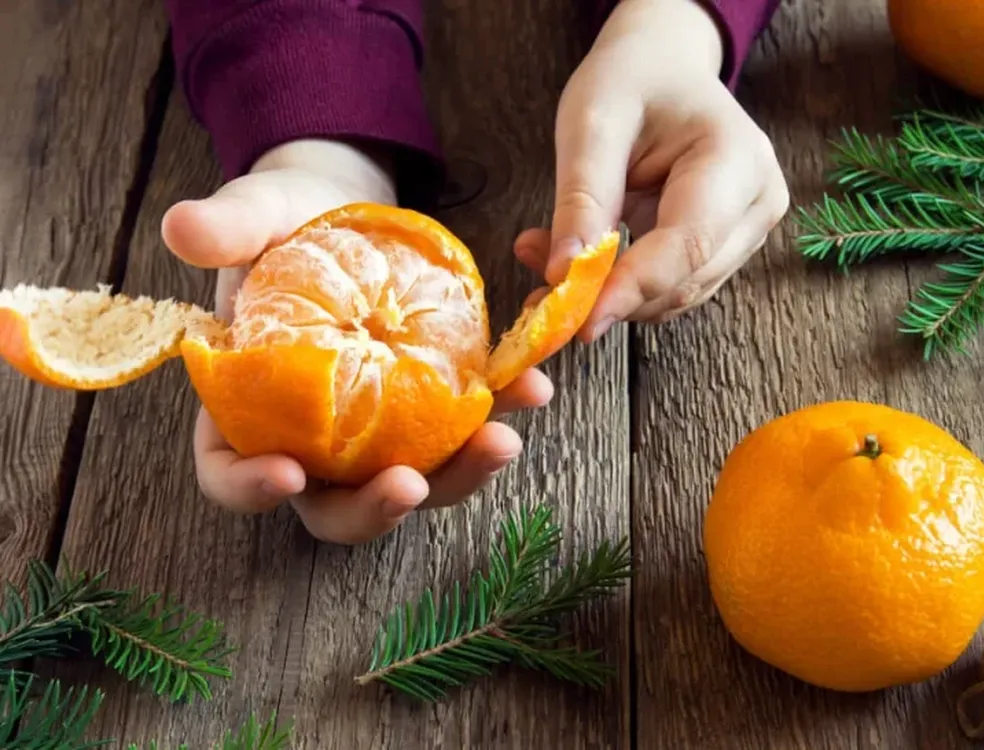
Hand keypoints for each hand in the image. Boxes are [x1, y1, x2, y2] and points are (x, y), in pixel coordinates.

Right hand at [161, 139, 551, 543]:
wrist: (349, 214)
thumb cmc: (288, 221)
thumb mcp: (257, 214)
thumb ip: (227, 227)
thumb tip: (180, 226)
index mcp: (246, 408)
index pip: (228, 471)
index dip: (249, 487)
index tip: (287, 474)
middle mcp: (310, 438)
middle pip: (332, 504)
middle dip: (373, 508)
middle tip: (411, 484)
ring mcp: (375, 433)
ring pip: (411, 482)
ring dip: (457, 475)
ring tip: (501, 439)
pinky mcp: (428, 410)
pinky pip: (461, 431)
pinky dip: (497, 417)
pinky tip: (532, 390)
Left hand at [515, 0, 788, 340]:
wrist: (662, 68)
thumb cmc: (631, 80)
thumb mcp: (592, 123)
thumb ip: (582, 199)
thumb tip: (563, 274)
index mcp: (736, 159)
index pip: (688, 244)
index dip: (632, 288)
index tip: (578, 320)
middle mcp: (756, 204)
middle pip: (683, 281)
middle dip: (610, 294)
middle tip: (538, 285)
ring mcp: (746, 232)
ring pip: (674, 295)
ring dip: (610, 295)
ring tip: (548, 262)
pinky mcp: (723, 250)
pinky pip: (668, 287)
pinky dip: (620, 288)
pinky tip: (579, 264)